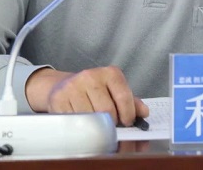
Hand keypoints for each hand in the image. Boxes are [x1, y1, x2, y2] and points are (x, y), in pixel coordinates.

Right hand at [25, 66, 148, 125]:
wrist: (64, 86)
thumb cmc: (95, 92)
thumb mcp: (115, 92)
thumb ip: (131, 102)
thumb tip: (144, 113)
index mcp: (109, 73)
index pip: (123, 96)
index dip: (128, 114)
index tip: (127, 123)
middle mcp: (90, 76)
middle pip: (107, 110)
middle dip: (112, 124)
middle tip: (111, 128)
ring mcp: (72, 87)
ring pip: (90, 118)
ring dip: (95, 128)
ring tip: (96, 126)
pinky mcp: (58, 99)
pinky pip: (74, 122)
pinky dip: (80, 129)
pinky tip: (82, 125)